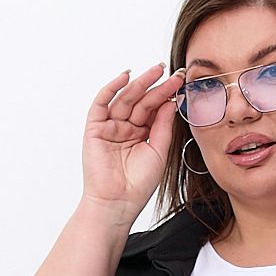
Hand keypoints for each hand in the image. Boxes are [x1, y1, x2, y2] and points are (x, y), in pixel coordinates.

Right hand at [80, 63, 185, 218]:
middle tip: (173, 73)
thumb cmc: (138, 185)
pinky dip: (111, 88)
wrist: (118, 203)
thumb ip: (163, 126)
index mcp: (141, 134)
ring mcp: (110, 127)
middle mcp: (125, 128)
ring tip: (156, 71)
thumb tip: (170, 101)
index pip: (154, 109)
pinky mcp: (95, 128)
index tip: (181, 83)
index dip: (166, 95)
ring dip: (140, 84)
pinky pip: (101, 103)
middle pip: (141, 101)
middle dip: (156, 86)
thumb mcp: (159, 151)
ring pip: (125, 99)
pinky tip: (126, 77)